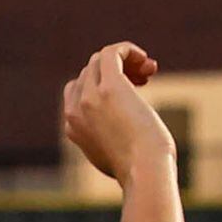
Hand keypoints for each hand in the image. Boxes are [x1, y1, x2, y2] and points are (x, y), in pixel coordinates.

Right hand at [63, 42, 173, 183]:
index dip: (103, 84)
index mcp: (72, 127)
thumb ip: (109, 141)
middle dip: (117, 71)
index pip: (78, 91)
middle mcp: (74, 110)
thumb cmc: (140, 170)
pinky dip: (126, 49)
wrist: (143, 172)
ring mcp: (89, 97)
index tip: (134, 89)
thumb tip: (120, 132)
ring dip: (124, 60)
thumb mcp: (115, 157)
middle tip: (145, 79)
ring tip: (148, 70)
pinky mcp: (110, 87)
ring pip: (98, 61)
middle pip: (88, 73)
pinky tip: (144, 58)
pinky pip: (111, 53)